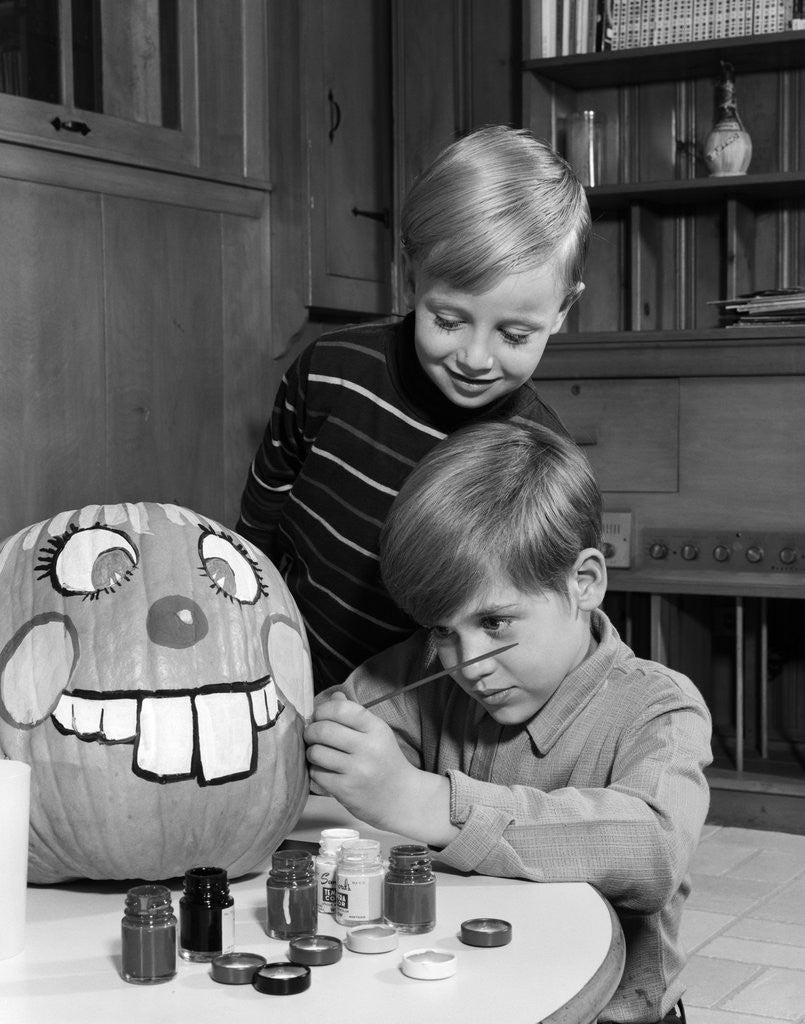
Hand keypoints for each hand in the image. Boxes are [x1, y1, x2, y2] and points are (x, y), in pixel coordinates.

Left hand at [304, 693, 419, 830]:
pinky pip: (316, 774)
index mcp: (376, 729)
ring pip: (316, 752)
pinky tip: (325, 771)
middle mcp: (368, 748)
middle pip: (323, 730)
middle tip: (312, 735)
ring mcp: (357, 770)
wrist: (402, 799)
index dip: (323, 710)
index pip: (342, 709)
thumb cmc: (386, 762)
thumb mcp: (377, 734)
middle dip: (311, 731)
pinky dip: (316, 771)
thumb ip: (355, 714)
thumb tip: (334, 696)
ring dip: (311, 752)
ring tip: (318, 754)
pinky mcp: (346, 790)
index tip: (319, 716)